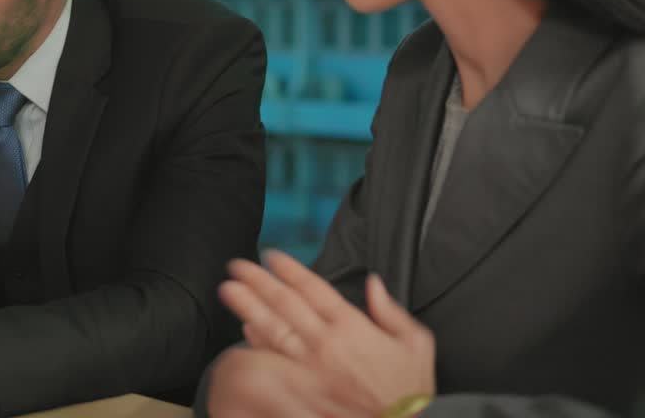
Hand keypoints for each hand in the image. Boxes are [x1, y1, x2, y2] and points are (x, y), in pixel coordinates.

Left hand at [219, 250, 435, 415]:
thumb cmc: (410, 389)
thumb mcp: (415, 342)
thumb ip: (390, 310)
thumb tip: (374, 282)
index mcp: (352, 325)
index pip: (312, 287)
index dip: (289, 269)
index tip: (271, 256)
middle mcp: (327, 341)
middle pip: (285, 302)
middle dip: (258, 281)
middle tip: (238, 266)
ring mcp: (312, 366)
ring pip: (273, 328)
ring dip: (249, 306)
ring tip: (230, 290)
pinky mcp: (304, 388)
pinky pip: (276, 361)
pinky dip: (258, 342)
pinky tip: (245, 328)